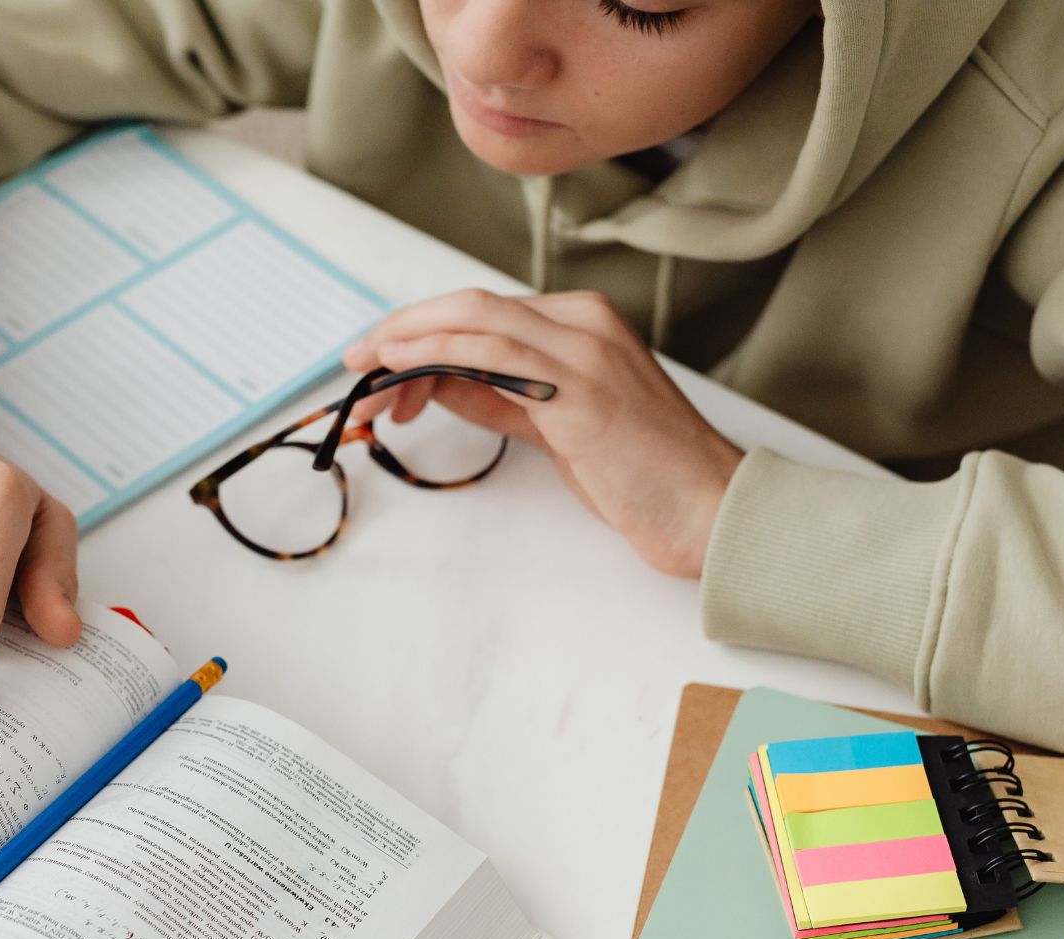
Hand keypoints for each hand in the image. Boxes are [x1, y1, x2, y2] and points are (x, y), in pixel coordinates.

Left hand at [343, 289, 742, 578]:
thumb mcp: (557, 425)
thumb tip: (439, 382)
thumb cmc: (641, 474)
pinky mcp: (579, 390)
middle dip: (402, 328)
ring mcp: (584, 350)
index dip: (422, 330)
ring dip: (407, 343)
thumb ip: (502, 396)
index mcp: (584, 323)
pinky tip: (401, 370)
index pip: (484, 311)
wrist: (707, 508)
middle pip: (470, 305)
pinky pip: (492, 355)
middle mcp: (584, 323)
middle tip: (355, 359)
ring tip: (366, 373)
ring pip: (474, 320)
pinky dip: (436, 354)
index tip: (380, 359)